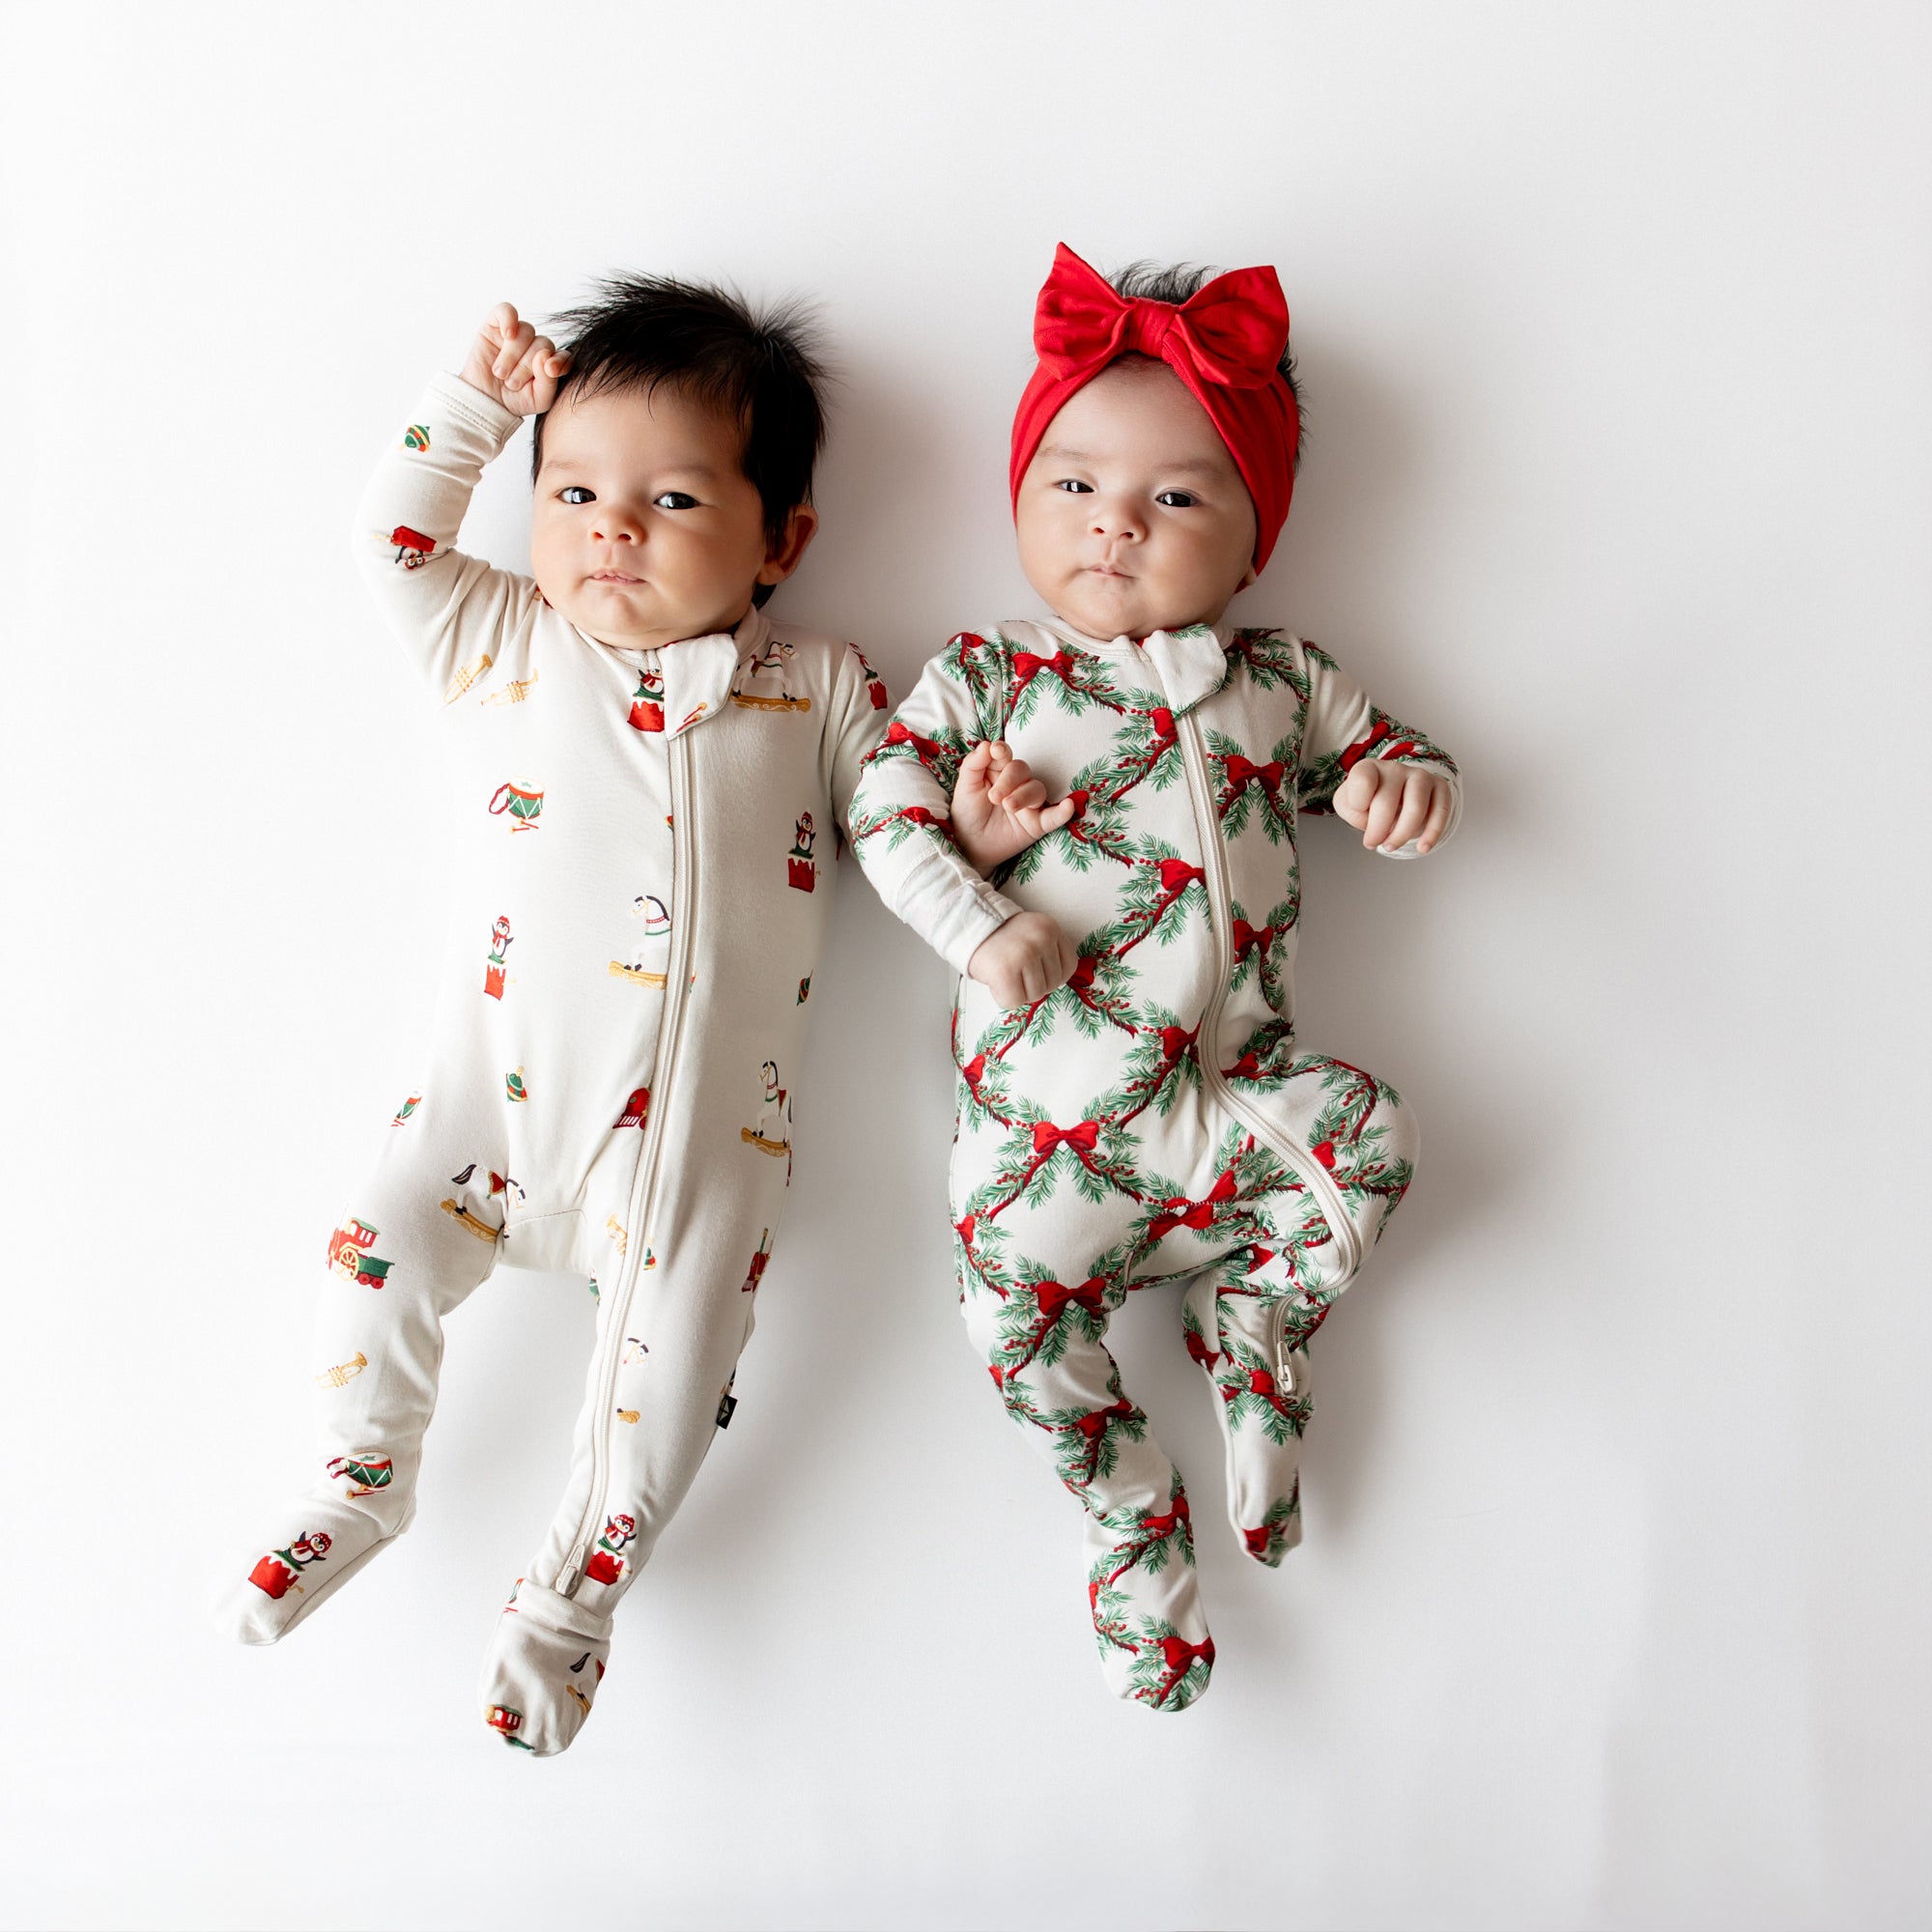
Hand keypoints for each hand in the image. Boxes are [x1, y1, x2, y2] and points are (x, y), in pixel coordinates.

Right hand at [460, 301, 571, 416]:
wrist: (484, 401)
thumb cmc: (514, 401)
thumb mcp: (538, 399)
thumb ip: (549, 381)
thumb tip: (545, 356)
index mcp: (548, 363)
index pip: (563, 355)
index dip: (559, 361)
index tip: (550, 370)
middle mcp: (535, 346)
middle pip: (543, 343)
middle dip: (527, 366)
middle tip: (512, 384)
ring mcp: (516, 334)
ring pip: (526, 331)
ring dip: (513, 355)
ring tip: (501, 374)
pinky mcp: (495, 325)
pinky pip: (506, 310)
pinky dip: (508, 319)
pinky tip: (507, 334)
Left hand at [951, 740, 1077, 871]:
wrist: (968, 845)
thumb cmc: (967, 813)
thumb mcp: (965, 787)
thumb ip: (974, 765)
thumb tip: (987, 744)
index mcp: (997, 771)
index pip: (1005, 755)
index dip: (1002, 751)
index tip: (996, 751)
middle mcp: (1016, 784)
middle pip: (1022, 769)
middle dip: (1009, 780)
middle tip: (995, 797)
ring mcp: (1028, 803)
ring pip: (1037, 789)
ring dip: (1024, 796)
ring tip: (1008, 806)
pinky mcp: (1037, 824)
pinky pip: (1054, 816)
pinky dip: (1063, 812)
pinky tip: (1068, 806)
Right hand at [967, 911, 1080, 1008]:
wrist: (966, 927)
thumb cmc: (999, 938)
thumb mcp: (1032, 935)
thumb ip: (1048, 954)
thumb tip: (1055, 984)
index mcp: (1051, 928)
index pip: (1069, 967)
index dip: (1052, 975)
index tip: (1035, 970)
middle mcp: (1041, 939)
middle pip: (1053, 984)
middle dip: (1033, 984)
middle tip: (1014, 970)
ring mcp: (1025, 954)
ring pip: (1035, 995)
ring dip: (1019, 991)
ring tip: (1005, 973)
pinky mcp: (1006, 970)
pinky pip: (1015, 1001)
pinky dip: (1003, 997)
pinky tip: (996, 981)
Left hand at [1332, 760, 1451, 853]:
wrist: (1391, 797)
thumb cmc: (1367, 801)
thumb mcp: (1348, 806)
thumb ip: (1353, 813)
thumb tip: (1374, 824)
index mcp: (1368, 768)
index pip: (1363, 781)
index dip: (1358, 804)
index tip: (1359, 812)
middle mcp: (1395, 768)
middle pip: (1387, 802)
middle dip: (1377, 830)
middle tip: (1372, 843)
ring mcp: (1419, 776)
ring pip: (1416, 808)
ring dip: (1402, 834)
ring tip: (1390, 846)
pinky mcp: (1439, 787)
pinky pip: (1440, 811)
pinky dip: (1432, 833)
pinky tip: (1423, 847)